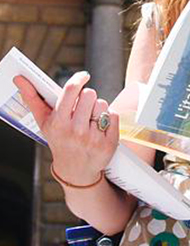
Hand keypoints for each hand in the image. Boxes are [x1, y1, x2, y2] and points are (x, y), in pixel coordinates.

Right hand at [14, 71, 118, 185]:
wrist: (75, 170)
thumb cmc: (59, 140)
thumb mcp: (44, 123)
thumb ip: (33, 99)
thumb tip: (19, 79)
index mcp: (58, 123)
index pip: (71, 90)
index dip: (79, 78)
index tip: (84, 76)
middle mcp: (76, 131)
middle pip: (90, 94)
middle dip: (87, 98)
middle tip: (82, 108)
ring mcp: (93, 138)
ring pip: (102, 104)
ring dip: (98, 108)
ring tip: (90, 119)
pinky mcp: (109, 143)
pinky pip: (114, 115)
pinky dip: (109, 118)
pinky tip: (100, 127)